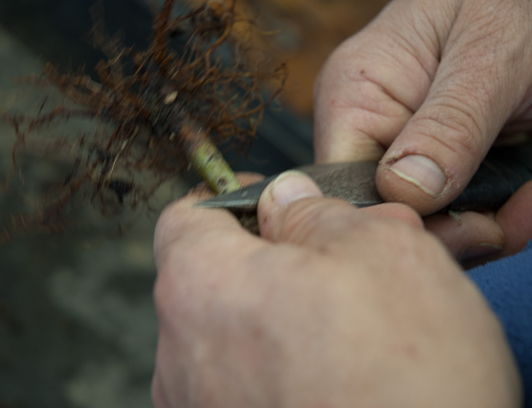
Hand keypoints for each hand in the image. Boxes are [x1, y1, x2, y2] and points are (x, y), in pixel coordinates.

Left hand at [152, 172, 520, 407]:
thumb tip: (287, 199)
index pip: (186, 218)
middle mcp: (181, 352)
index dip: (233, 201)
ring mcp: (196, 406)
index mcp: (202, 284)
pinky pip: (239, 384)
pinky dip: (275, 370)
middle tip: (330, 266)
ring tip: (342, 332)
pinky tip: (331, 378)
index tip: (270, 203)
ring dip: (274, 319)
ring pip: (227, 335)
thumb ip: (316, 212)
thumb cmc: (404, 379)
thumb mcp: (380, 251)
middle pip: (208, 278)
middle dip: (264, 262)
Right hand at [313, 0, 531, 262]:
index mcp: (353, 95)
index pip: (342, 184)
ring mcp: (399, 149)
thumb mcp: (488, 55)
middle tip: (501, 225)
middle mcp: (366, 129)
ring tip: (524, 205)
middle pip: (384, 210)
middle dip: (448, 225)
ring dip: (479, 225)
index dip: (395, 216)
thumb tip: (405, 191)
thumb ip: (449, 124)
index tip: (462, 225)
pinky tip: (522, 200)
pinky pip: (452, 210)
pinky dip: (493, 215)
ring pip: (423, 220)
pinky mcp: (434, 165)